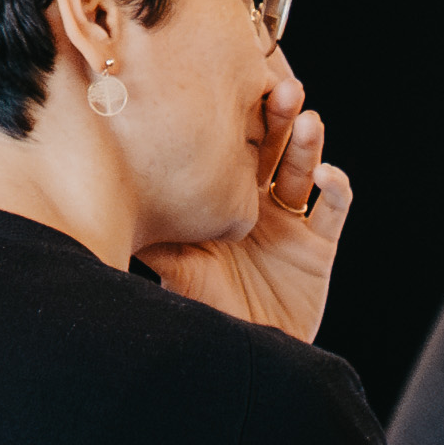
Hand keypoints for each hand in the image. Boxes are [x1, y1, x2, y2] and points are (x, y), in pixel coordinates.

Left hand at [147, 68, 348, 340]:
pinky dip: (335, 189)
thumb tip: (108, 193)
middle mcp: (257, 204)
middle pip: (272, 150)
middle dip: (279, 118)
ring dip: (307, 144)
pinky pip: (334, 210)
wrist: (245, 358)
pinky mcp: (320, 246)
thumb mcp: (172, 265)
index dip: (237, 120)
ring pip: (303, 171)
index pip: (233, 150)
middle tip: (281, 88)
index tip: (232, 87)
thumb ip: (153, 231)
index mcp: (224, 200)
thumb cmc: (203, 310)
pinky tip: (326, 176)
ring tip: (308, 120)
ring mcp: (290, 223)